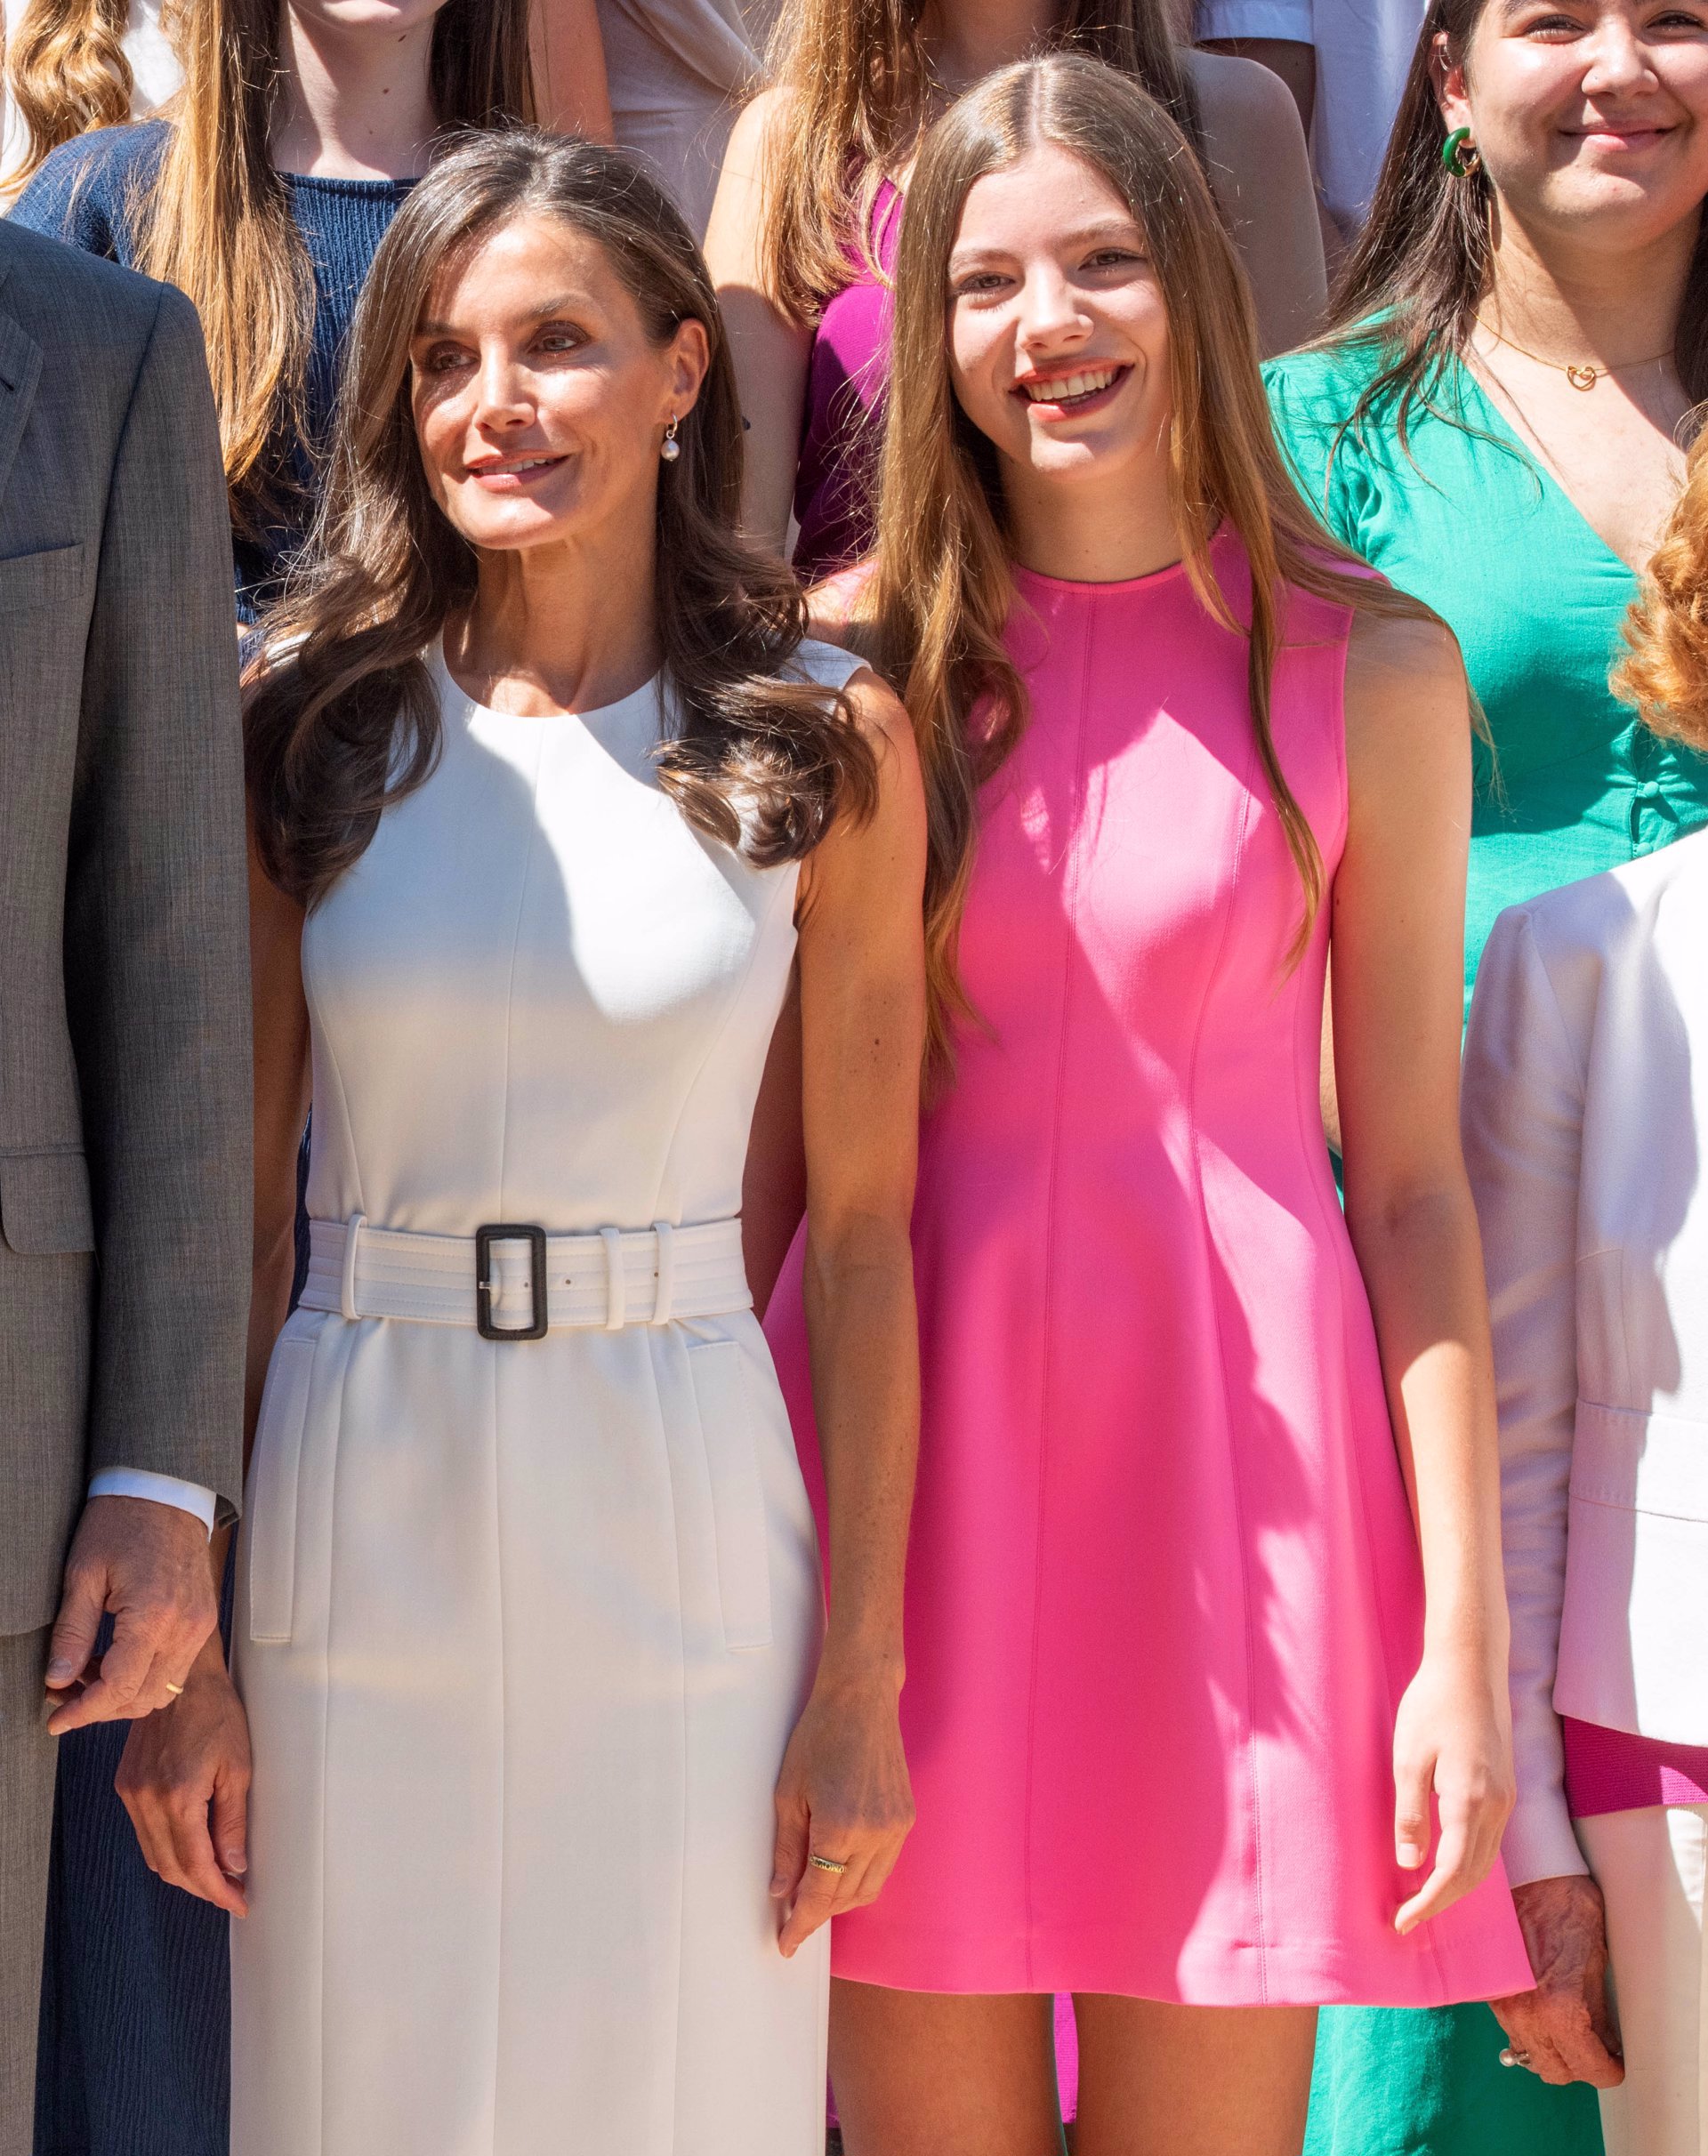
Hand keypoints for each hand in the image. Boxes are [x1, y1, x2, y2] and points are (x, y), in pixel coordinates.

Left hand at [45, 1497, 219, 1733]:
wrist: (167, 1492)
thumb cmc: (122, 1523)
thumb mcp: (83, 1574)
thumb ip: (72, 1632)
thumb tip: (57, 1679)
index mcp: (154, 1615)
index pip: (118, 1687)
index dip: (83, 1711)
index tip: (56, 1720)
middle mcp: (185, 1627)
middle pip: (142, 1698)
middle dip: (100, 1707)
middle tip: (62, 1693)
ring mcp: (200, 1626)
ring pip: (162, 1691)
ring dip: (123, 1695)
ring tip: (87, 1673)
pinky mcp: (203, 1621)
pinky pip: (175, 1669)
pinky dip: (144, 1677)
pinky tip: (115, 1657)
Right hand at [116, 1634, 250, 1916]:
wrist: (181, 1678)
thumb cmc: (215, 1713)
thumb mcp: (238, 1767)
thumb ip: (233, 1821)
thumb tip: (234, 1865)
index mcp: (177, 1797)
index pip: (195, 1865)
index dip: (217, 1890)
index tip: (238, 1901)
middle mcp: (146, 1800)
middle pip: (171, 1867)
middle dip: (203, 1887)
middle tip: (231, 1891)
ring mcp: (131, 1794)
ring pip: (154, 1855)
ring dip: (184, 1872)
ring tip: (216, 1875)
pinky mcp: (126, 1785)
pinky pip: (144, 1834)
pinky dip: (167, 1849)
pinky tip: (191, 1848)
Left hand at [770, 1665, 913, 1957]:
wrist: (862, 1699)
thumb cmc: (819, 1736)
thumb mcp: (789, 1792)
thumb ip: (787, 1848)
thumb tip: (780, 1892)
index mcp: (839, 1829)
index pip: (820, 1897)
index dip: (801, 1925)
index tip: (786, 1945)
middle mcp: (874, 1835)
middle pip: (846, 1898)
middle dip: (819, 1914)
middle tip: (793, 1919)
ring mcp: (896, 1828)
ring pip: (870, 1888)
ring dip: (842, 1899)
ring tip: (815, 1896)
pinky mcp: (906, 1818)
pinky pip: (885, 1865)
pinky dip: (862, 1877)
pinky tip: (841, 1869)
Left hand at [1391, 1645, 1514, 1932]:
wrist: (1471, 1666)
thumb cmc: (1432, 1705)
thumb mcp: (1408, 1758)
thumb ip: (1410, 1814)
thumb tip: (1409, 1865)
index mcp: (1471, 1801)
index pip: (1451, 1872)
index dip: (1428, 1903)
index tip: (1402, 1923)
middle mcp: (1497, 1807)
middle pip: (1472, 1874)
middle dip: (1441, 1902)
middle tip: (1406, 1919)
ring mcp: (1506, 1798)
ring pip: (1484, 1860)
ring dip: (1456, 1886)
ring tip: (1422, 1900)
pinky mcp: (1505, 1788)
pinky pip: (1489, 1841)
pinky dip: (1467, 1862)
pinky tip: (1445, 1864)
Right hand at [1491, 1874, 1623, 2086]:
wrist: (1528, 1871)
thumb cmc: (1568, 1906)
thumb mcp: (1596, 1962)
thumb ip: (1597, 2012)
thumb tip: (1606, 2043)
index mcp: (1559, 2008)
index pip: (1589, 2067)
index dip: (1609, 2070)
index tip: (1615, 2064)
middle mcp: (1526, 2013)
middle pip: (1554, 2071)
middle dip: (1579, 2066)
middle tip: (1595, 2047)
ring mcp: (1502, 2003)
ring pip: (1529, 2054)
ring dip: (1552, 2051)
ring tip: (1570, 2030)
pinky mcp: (1489, 1991)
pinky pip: (1512, 2030)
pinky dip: (1530, 2032)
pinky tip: (1544, 2012)